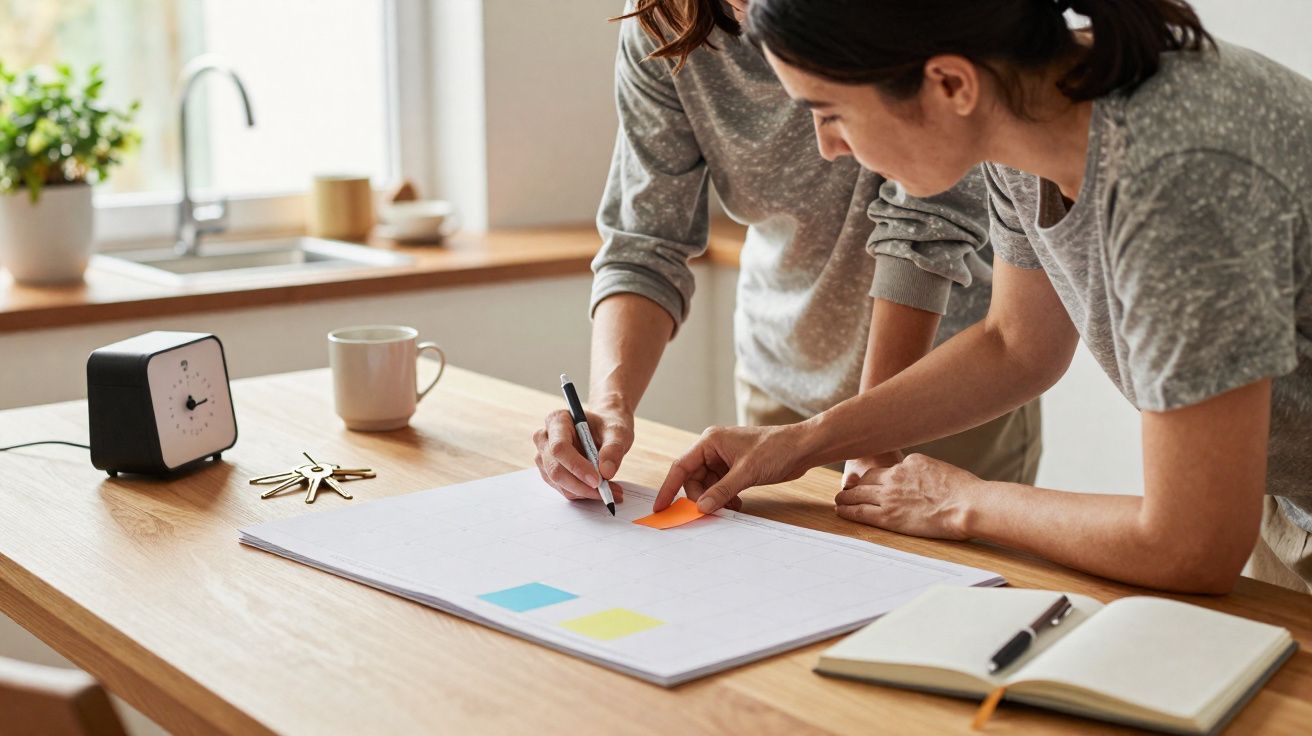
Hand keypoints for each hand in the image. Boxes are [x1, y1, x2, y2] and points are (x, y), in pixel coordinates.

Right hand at [533, 406, 631, 502]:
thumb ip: (613, 448)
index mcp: (557, 420)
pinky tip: (599, 490)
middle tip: (606, 492)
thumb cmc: (607, 426)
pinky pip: (564, 489)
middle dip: (581, 485)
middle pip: (555, 469)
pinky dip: (583, 493)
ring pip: (559, 483)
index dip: (576, 466)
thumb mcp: (617, 431)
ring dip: (584, 492)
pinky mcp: (549, 473)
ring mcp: (544, 457)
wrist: (603, 431)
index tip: (597, 480)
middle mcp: (545, 438)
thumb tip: (606, 472)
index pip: (559, 448)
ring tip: (610, 491)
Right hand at [655, 424, 806, 513]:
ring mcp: (724, 460)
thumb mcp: (747, 472)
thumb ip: (722, 490)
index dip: (668, 488)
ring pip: (707, 486)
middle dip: (700, 498)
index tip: (660, 507)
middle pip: (693, 480)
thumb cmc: (776, 449)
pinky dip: (725, 499)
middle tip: (708, 514)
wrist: (803, 448)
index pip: (681, 466)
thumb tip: (701, 507)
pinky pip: (720, 488)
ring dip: (714, 501)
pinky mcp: (735, 469)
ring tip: (729, 510)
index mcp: (710, 442)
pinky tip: (736, 506)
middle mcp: (713, 449)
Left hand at [834, 454, 977, 539]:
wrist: (967, 505)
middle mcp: (895, 476)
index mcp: (910, 463)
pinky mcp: (888, 515)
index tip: (871, 481)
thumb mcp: (942, 472)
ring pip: (858, 493)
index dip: (876, 476)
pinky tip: (841, 511)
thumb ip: (926, 474)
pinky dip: (848, 510)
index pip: (886, 469)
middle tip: (848, 490)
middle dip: (856, 485)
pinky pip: (860, 511)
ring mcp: (889, 495)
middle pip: (866, 478)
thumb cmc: (965, 492)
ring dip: (846, 497)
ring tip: (839, 500)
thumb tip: (925, 482)